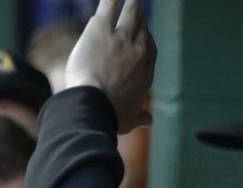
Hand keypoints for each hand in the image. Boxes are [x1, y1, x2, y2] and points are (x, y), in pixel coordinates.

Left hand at [65, 0, 156, 133]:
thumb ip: (139, 116)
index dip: (141, 38)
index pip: (147, 45)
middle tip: (133, 8)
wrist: (94, 105)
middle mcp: (139, 47)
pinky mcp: (101, 28)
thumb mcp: (129, 118)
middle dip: (137, 16)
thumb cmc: (110, 115)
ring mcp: (122, 35)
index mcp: (146, 66)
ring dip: (129, 3)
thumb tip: (148, 120)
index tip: (137, 35)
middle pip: (141, 24)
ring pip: (131, 11)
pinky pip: (109, 4)